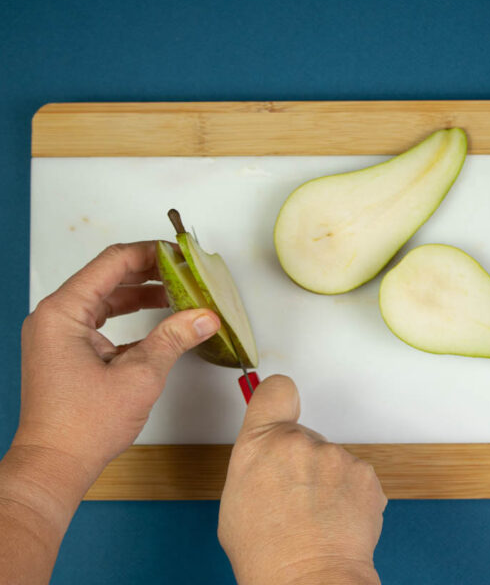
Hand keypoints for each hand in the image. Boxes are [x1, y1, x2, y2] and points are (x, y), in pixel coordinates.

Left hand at [14, 241, 220, 480]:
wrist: (55, 466)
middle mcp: (55, 317)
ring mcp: (58, 334)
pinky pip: (100, 320)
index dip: (150, 253)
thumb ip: (174, 338)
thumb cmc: (81, 427)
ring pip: (105, 298)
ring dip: (141, 294)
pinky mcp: (66, 350)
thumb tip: (203, 317)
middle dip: (149, 273)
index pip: (112, 262)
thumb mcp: (139, 375)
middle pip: (108, 276)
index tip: (178, 253)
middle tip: (183, 272)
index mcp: (63, 312)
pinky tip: (157, 321)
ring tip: (176, 293)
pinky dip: (129, 316)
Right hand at [218, 375, 386, 584]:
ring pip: (331, 459)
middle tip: (296, 497)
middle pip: (304, 436)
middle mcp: (298, 441)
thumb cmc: (267, 553)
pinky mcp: (365, 473)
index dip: (279, 397)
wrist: (309, 582)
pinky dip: (349, 494)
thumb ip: (257, 462)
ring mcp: (335, 456)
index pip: (276, 389)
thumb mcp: (238, 499)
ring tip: (318, 516)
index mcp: (260, 443)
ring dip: (327, 480)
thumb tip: (270, 457)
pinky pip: (354, 477)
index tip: (283, 406)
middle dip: (302, 460)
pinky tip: (337, 520)